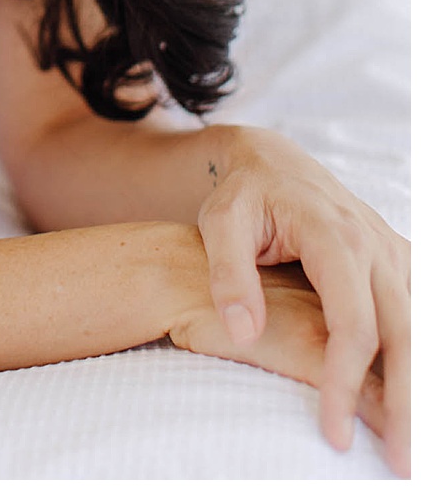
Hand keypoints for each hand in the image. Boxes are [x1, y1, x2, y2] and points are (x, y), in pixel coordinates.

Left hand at [198, 127, 408, 471]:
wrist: (271, 161)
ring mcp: (395, 254)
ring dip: (417, 388)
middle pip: (403, 337)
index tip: (331, 431)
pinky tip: (411, 397)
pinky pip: (418, 315)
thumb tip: (244, 333)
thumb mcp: (219, 223)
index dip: (345, 382)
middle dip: (404, 404)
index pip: (352, 326)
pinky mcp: (399, 264)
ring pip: (419, 330)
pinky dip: (417, 356)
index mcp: (336, 238)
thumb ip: (229, 275)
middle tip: (399, 464)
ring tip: (409, 443)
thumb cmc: (241, 195)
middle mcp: (378, 247)